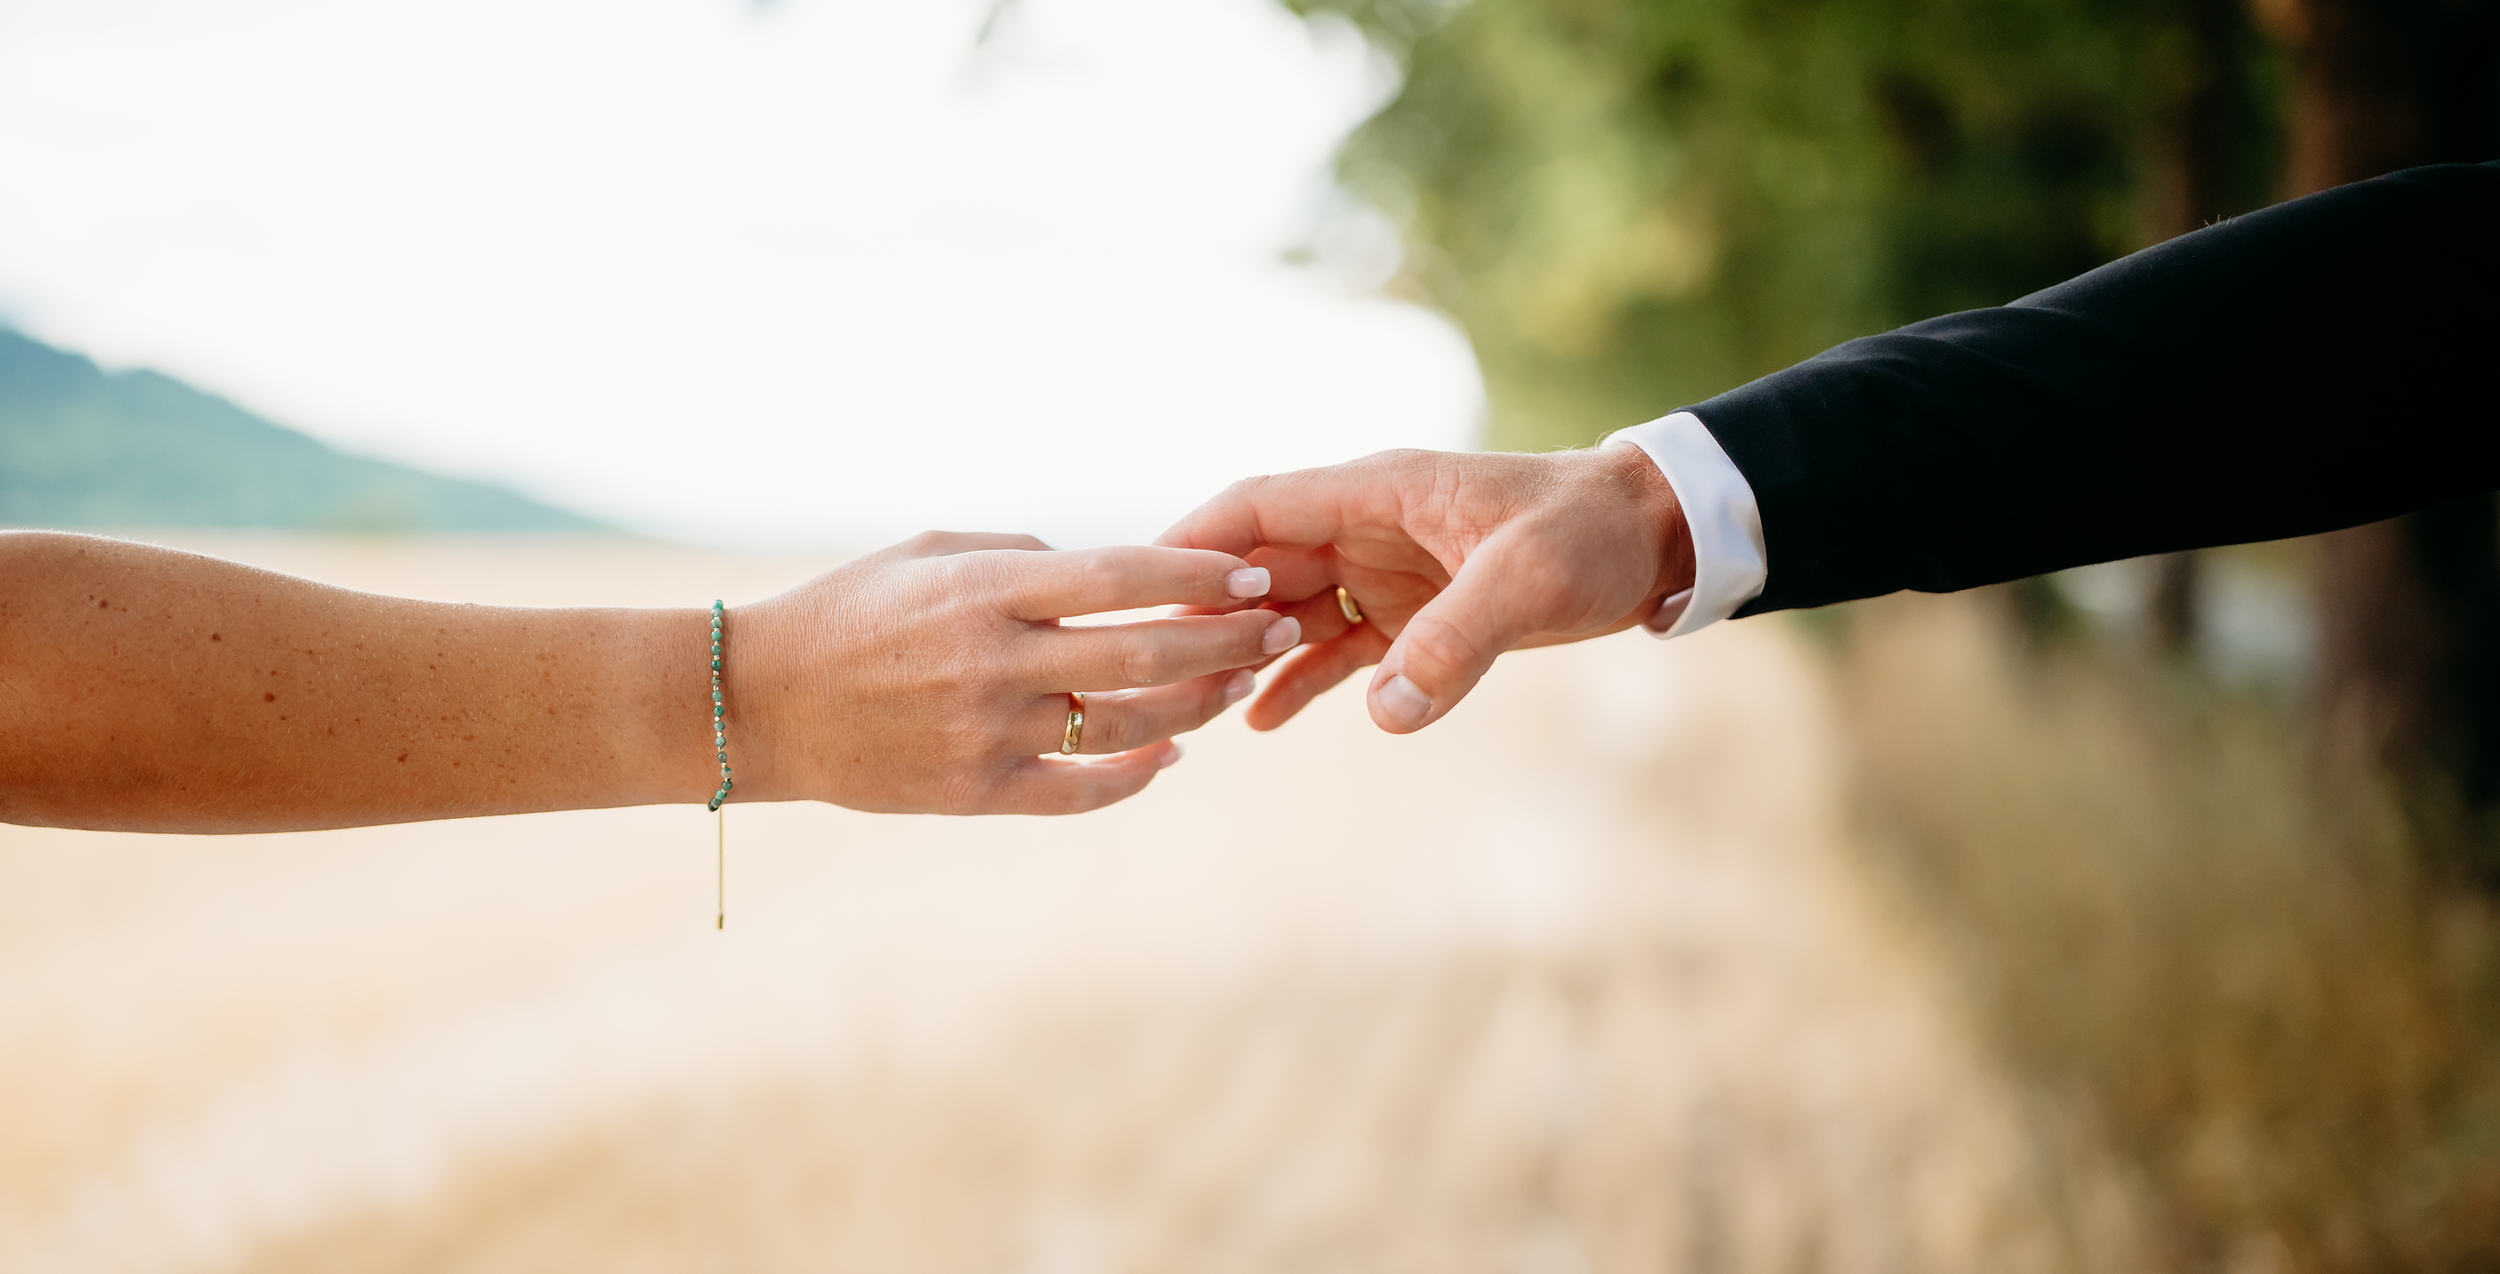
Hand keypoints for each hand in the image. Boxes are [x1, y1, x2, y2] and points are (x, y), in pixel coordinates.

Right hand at [730, 532, 1294, 814]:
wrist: (761, 702)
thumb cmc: (853, 609)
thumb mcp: (932, 551)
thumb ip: (1025, 556)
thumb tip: (1113, 572)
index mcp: (984, 589)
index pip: (1117, 575)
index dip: (1193, 573)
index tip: (1250, 571)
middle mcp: (993, 660)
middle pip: (1143, 651)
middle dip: (1225, 639)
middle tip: (1278, 626)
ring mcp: (986, 733)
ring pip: (1126, 723)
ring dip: (1197, 702)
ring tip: (1239, 681)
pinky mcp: (974, 793)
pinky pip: (1081, 790)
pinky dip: (1137, 772)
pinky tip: (1171, 750)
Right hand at [1157, 447, 1691, 733]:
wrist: (1653, 540)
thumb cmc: (1590, 533)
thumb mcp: (1528, 581)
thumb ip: (1455, 642)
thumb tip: (1387, 711)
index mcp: (1380, 489)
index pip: (1259, 507)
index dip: (1194, 541)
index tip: (1140, 584)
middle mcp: (1368, 526)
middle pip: (1261, 564)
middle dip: (1210, 613)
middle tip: (1160, 670)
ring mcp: (1385, 569)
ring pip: (1292, 610)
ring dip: (1250, 650)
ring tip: (1202, 705)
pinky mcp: (1413, 612)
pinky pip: (1339, 647)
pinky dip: (1300, 679)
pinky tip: (1261, 718)